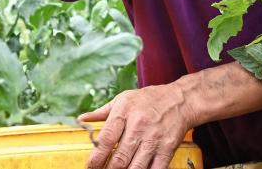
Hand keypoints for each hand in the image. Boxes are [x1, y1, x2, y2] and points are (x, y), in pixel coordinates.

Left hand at [80, 84, 194, 168]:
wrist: (180, 100)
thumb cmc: (148, 99)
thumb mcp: (123, 99)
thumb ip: (101, 112)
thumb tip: (81, 119)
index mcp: (124, 111)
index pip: (107, 139)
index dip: (96, 157)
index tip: (90, 167)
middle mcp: (139, 125)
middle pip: (120, 157)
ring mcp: (154, 138)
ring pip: (136, 167)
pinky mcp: (167, 148)